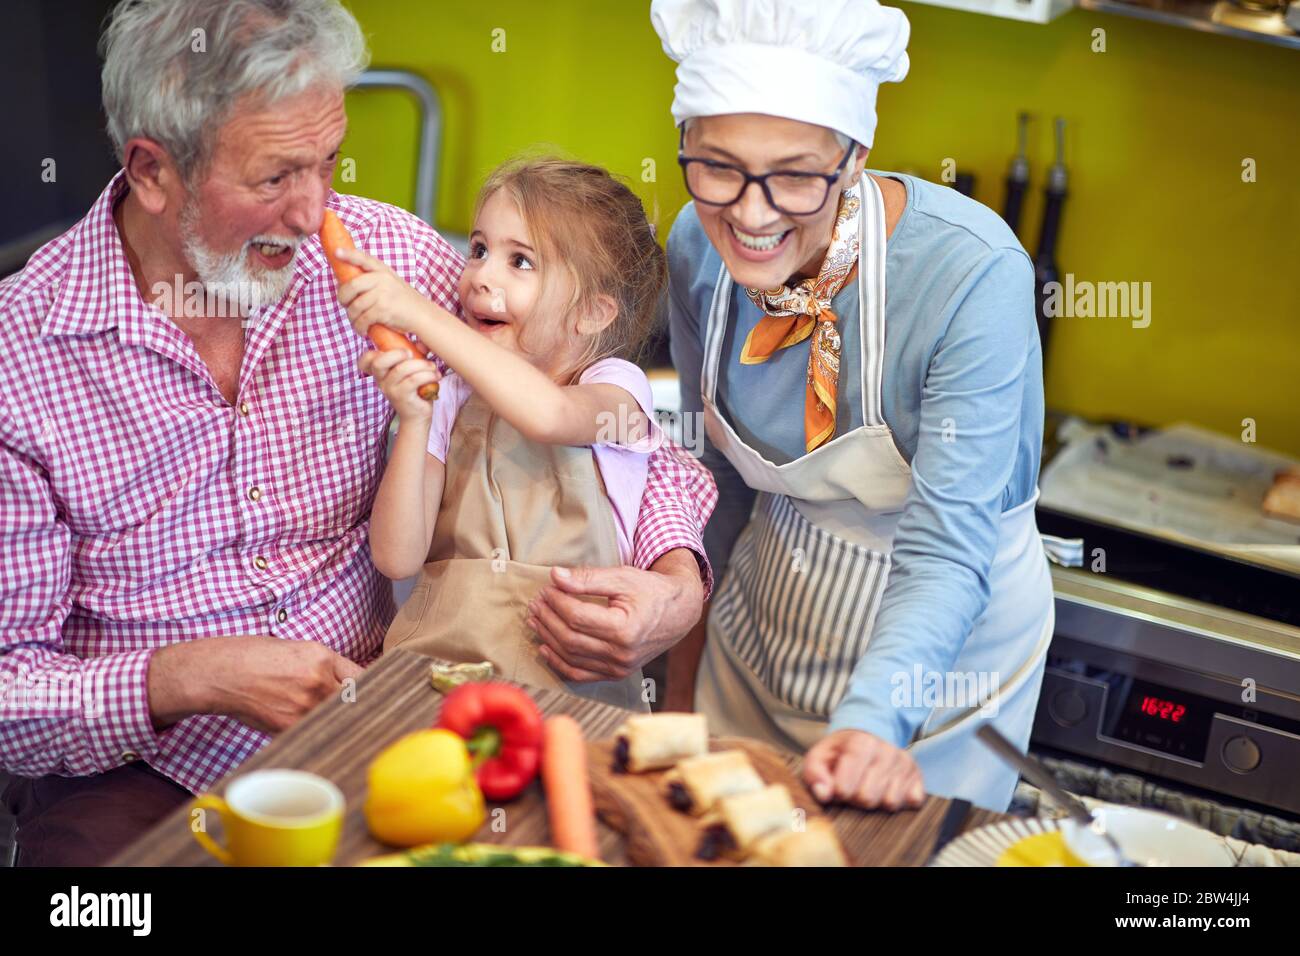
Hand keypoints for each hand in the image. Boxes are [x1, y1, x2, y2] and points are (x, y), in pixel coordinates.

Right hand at [148, 635, 364, 734]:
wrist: (220, 673)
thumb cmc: (254, 656)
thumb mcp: (297, 649)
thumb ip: (326, 666)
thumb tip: (351, 685)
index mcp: (322, 657)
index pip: (362, 677)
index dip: (370, 689)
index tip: (376, 696)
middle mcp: (317, 681)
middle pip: (352, 701)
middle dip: (354, 706)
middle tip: (362, 714)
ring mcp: (303, 706)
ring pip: (332, 718)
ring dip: (332, 720)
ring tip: (320, 717)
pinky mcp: (288, 726)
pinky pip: (312, 730)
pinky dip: (312, 730)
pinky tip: (304, 725)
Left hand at [334, 246, 434, 339]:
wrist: (423, 316)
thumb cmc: (404, 302)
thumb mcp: (392, 283)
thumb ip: (374, 280)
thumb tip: (348, 286)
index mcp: (383, 271)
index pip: (363, 259)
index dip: (349, 255)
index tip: (337, 252)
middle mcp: (382, 279)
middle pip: (351, 286)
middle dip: (343, 298)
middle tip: (345, 305)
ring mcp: (382, 294)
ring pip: (355, 306)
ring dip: (352, 317)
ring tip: (357, 322)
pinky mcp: (383, 310)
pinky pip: (362, 319)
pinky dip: (359, 327)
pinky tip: (362, 330)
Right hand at [357, 347, 440, 422]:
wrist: (417, 415)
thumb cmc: (415, 389)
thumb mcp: (413, 369)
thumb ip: (415, 354)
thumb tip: (422, 344)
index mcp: (381, 372)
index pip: (365, 360)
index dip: (373, 351)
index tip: (392, 350)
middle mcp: (381, 381)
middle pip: (378, 362)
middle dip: (397, 353)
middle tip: (412, 353)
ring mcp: (390, 390)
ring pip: (401, 369)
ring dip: (421, 364)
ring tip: (432, 367)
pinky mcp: (402, 397)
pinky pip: (413, 380)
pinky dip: (427, 375)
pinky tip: (436, 376)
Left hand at [526, 554, 703, 682]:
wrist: (679, 612)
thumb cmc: (651, 591)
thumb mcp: (622, 577)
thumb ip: (588, 578)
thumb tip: (555, 576)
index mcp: (625, 629)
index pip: (577, 617)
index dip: (556, 602)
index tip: (546, 588)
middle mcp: (622, 654)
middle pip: (570, 638)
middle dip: (548, 618)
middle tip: (536, 602)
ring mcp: (619, 668)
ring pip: (571, 657)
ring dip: (548, 638)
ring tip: (535, 619)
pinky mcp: (616, 674)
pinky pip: (580, 674)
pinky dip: (559, 663)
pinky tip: (545, 647)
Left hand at [802, 729, 925, 810]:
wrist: (868, 735)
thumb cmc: (840, 752)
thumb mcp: (819, 756)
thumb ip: (815, 774)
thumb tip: (824, 794)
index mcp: (861, 742)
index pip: (846, 788)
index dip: (839, 793)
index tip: (838, 787)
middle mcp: (887, 750)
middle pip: (868, 798)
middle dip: (856, 799)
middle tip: (854, 788)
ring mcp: (905, 763)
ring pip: (890, 802)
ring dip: (877, 801)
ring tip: (868, 786)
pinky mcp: (918, 776)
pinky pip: (913, 801)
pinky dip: (900, 801)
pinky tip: (887, 789)